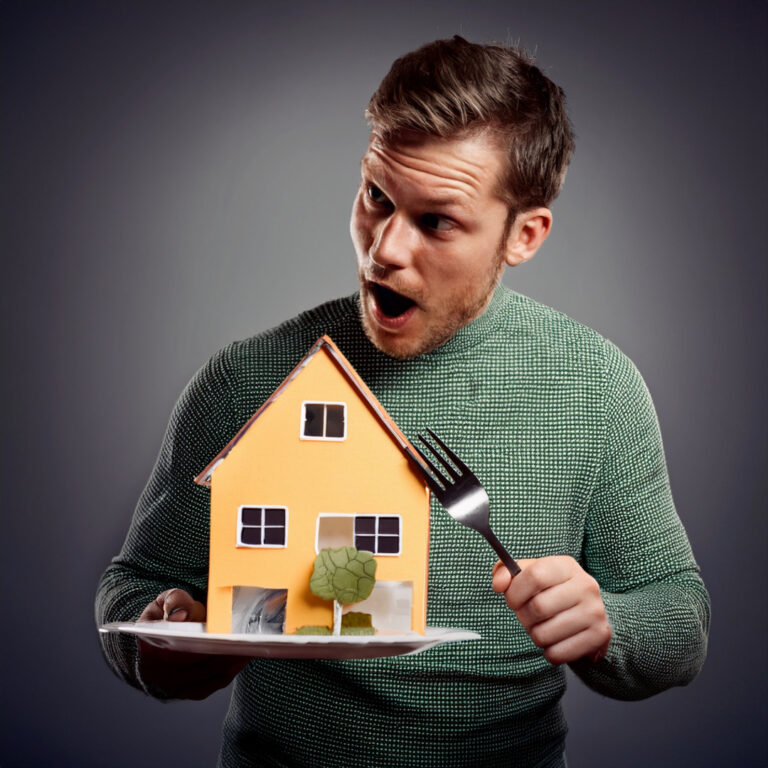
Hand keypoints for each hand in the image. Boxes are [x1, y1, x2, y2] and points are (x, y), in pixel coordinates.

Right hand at [137, 589, 249, 699]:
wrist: (154, 640)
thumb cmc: (162, 618)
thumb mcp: (162, 602)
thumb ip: (173, 602)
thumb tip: (182, 615)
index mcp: (148, 651)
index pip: (175, 655)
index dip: (197, 647)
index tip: (219, 635)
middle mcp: (159, 675)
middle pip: (197, 668)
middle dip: (221, 654)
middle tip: (241, 641)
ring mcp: (175, 686)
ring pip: (209, 677)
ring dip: (230, 663)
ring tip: (249, 646)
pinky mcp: (191, 690)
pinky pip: (215, 683)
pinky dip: (231, 670)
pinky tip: (243, 656)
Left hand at [492, 556, 610, 665]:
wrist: (587, 609)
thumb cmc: (550, 590)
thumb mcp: (528, 573)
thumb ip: (505, 572)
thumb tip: (499, 585)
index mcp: (566, 566)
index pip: (535, 576)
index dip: (515, 592)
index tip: (512, 600)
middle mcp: (585, 585)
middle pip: (538, 607)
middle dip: (523, 616)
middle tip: (527, 616)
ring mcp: (595, 611)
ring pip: (545, 634)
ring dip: (535, 635)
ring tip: (543, 626)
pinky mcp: (599, 635)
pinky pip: (557, 654)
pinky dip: (549, 652)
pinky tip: (556, 640)